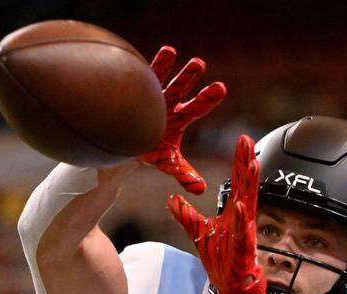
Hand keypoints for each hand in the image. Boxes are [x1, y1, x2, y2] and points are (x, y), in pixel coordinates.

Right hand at [137, 46, 225, 194]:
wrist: (125, 146)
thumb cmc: (149, 150)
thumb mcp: (167, 162)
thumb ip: (184, 173)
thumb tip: (201, 189)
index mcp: (180, 117)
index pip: (198, 106)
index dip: (208, 97)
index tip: (221, 87)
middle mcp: (168, 102)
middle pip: (181, 87)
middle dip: (189, 76)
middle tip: (199, 63)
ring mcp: (150, 96)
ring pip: (159, 79)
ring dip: (165, 66)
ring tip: (171, 51)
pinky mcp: (132, 94)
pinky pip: (135, 80)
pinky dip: (138, 71)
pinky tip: (136, 61)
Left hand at [168, 135, 264, 293]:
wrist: (233, 288)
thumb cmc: (223, 261)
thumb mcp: (198, 233)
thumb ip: (186, 215)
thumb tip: (171, 199)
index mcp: (233, 213)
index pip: (237, 181)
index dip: (239, 161)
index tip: (242, 140)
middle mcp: (242, 218)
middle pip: (245, 185)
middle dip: (247, 163)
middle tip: (248, 141)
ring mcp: (244, 232)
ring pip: (249, 203)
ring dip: (250, 184)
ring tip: (252, 164)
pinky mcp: (243, 248)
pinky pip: (243, 231)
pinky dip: (242, 218)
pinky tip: (240, 205)